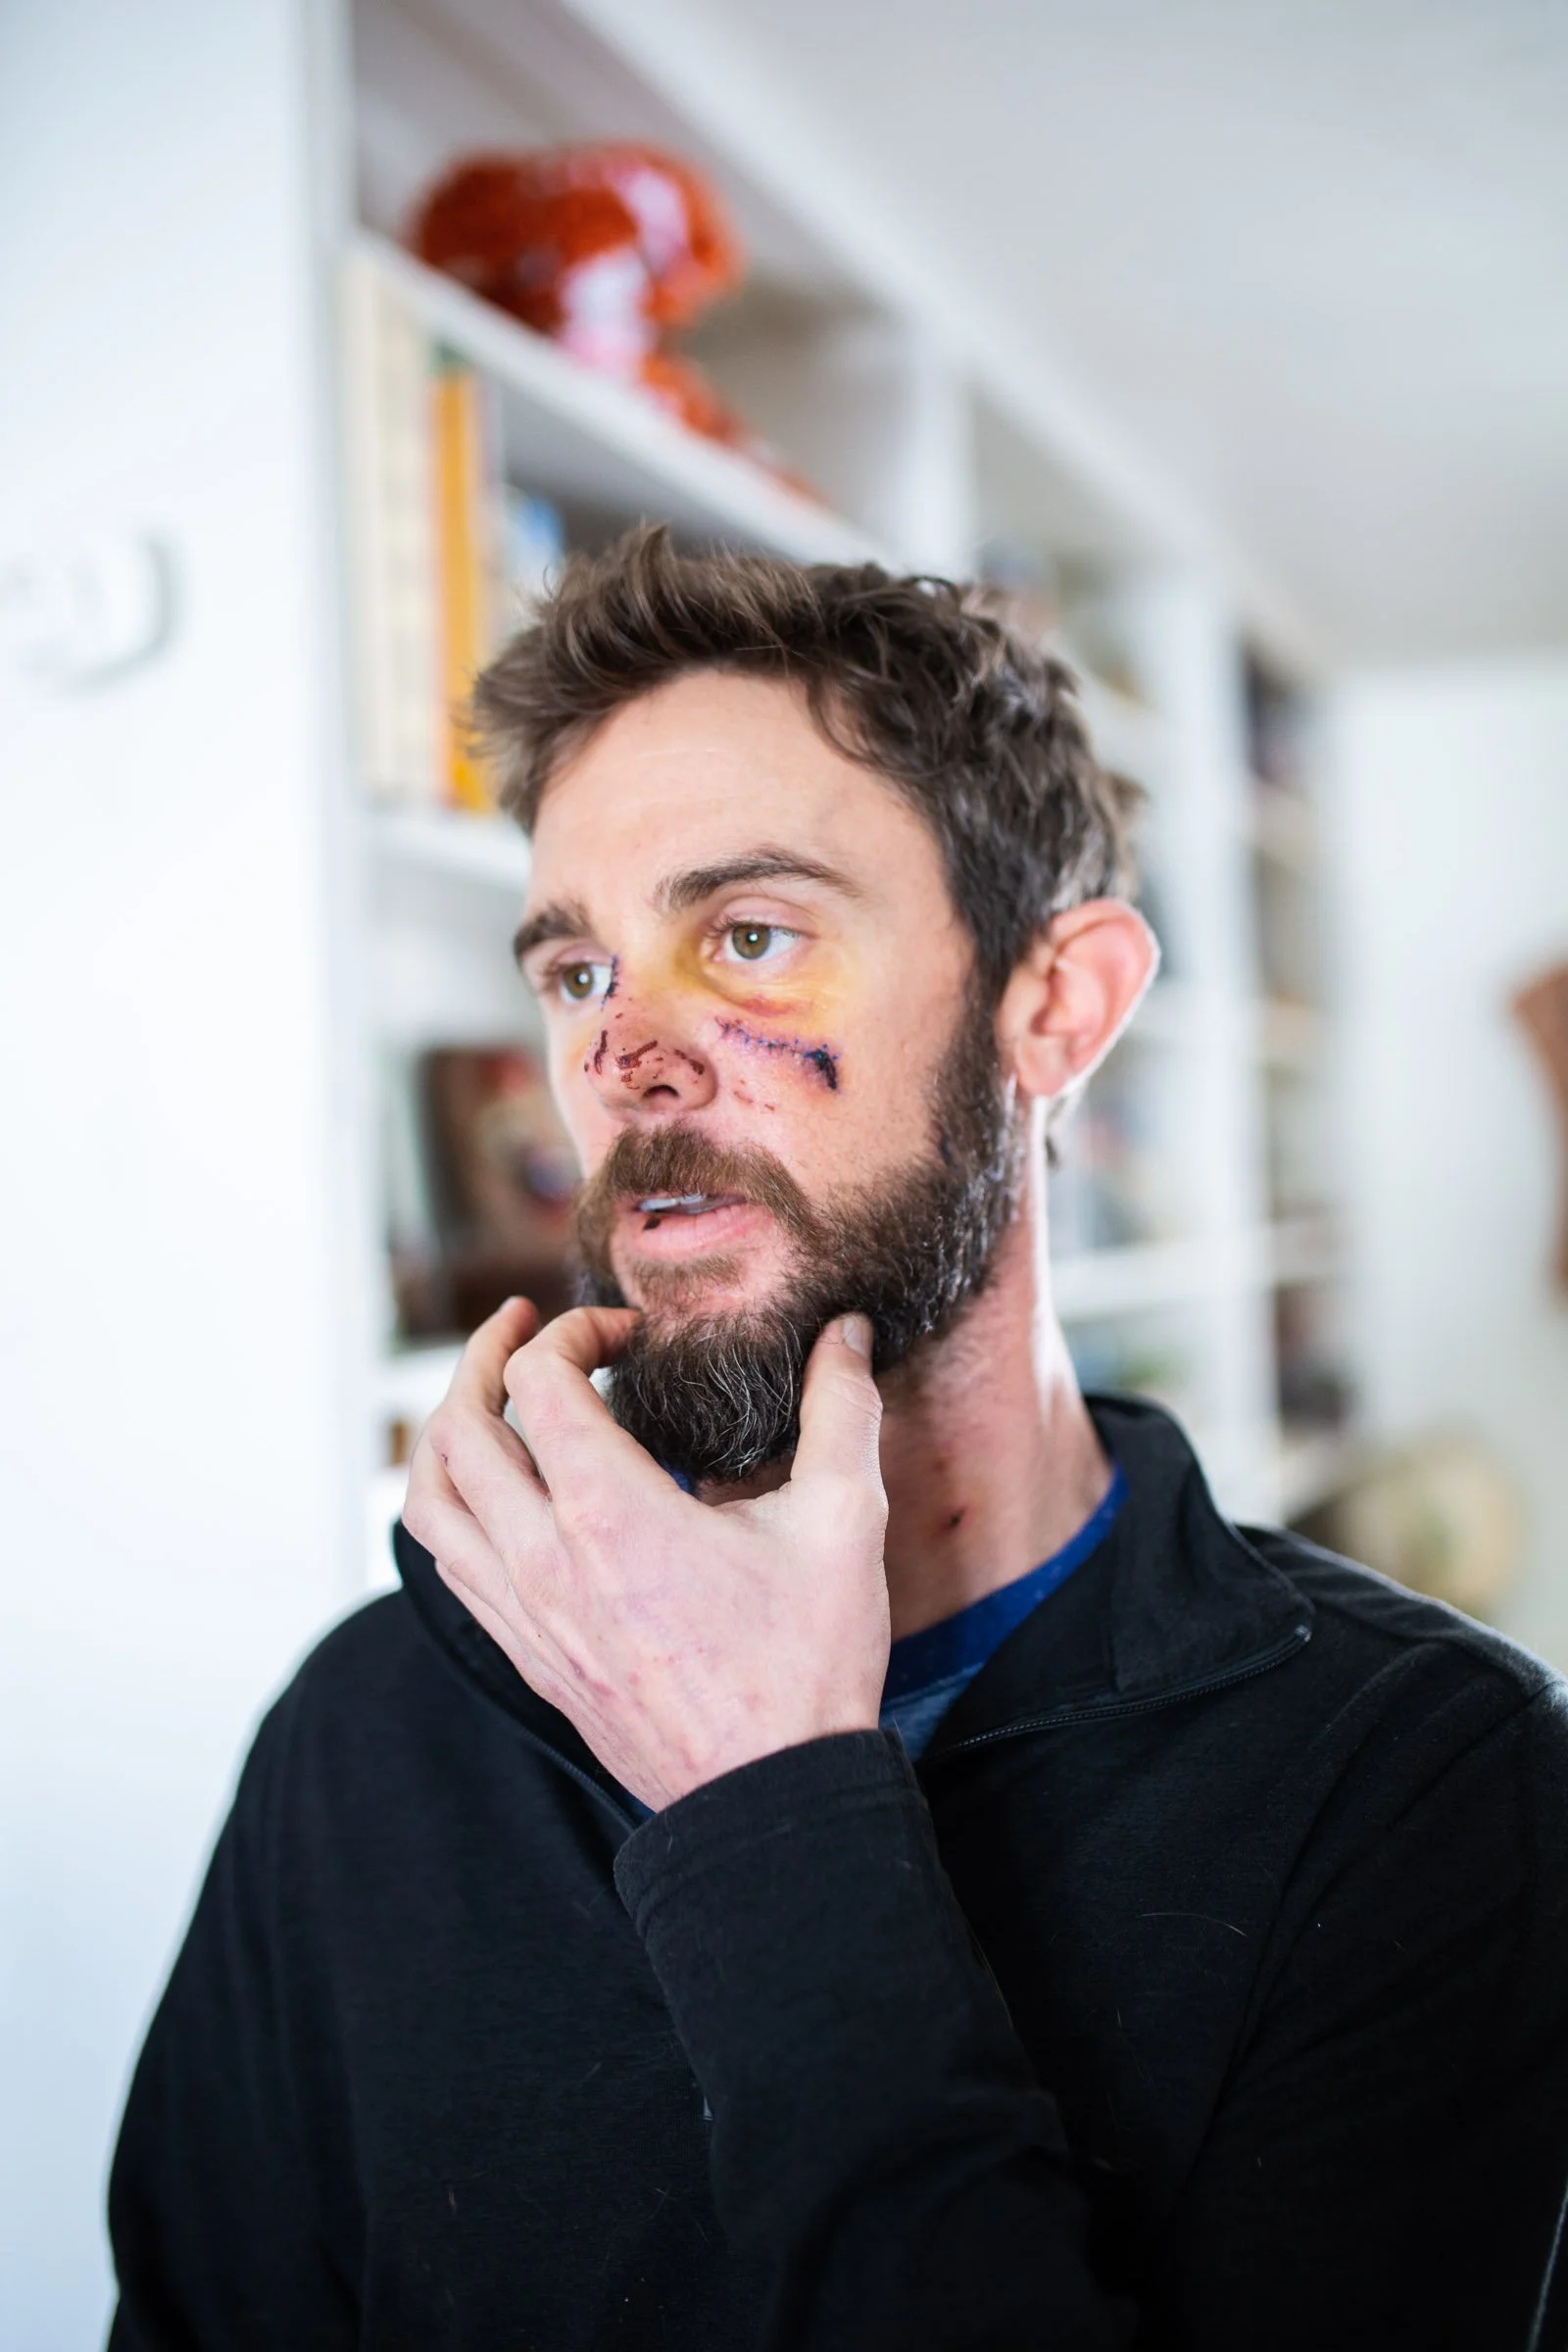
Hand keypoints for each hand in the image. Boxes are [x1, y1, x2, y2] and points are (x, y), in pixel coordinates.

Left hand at [403, 1299, 889, 1809]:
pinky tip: (499, 1495)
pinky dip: (455, 1506)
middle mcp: (544, 1559)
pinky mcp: (526, 1655)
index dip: (573, 1331)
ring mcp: (524, 1614)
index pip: (538, 1381)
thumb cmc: (805, 1666)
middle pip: (456, 1429)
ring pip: (430, 1501)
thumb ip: (840, 1411)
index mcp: (609, 1514)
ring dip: (447, 1432)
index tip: (623, 1334)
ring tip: (486, 1400)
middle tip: (521, 1327)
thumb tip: (843, 1333)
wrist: (770, 1799)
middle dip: (482, 1359)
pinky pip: (450, 1563)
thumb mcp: (842, 1522)